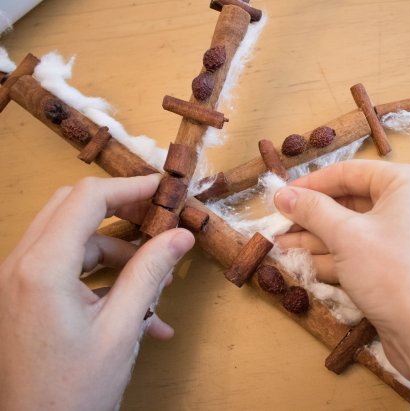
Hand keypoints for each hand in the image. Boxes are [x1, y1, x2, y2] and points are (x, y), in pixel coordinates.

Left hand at [0, 175, 193, 410]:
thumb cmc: (77, 388)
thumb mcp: (122, 328)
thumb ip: (150, 273)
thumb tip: (182, 235)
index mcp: (42, 268)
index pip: (86, 199)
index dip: (130, 187)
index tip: (165, 191)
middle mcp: (20, 265)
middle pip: (70, 207)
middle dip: (119, 210)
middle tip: (157, 220)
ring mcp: (16, 281)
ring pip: (70, 238)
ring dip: (114, 252)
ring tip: (155, 286)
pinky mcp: (22, 297)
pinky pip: (64, 268)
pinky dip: (100, 277)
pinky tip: (136, 312)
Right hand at [275, 160, 409, 410]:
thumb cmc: (396, 273)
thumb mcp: (347, 236)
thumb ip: (312, 210)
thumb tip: (282, 195)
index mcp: (406, 184)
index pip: (350, 172)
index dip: (311, 184)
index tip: (279, 196)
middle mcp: (408, 207)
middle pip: (349, 203)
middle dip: (310, 216)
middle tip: (275, 224)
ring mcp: (403, 241)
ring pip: (350, 232)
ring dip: (314, 239)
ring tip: (278, 244)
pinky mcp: (396, 270)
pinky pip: (358, 255)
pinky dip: (330, 258)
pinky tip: (300, 263)